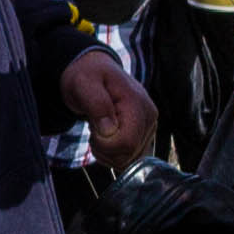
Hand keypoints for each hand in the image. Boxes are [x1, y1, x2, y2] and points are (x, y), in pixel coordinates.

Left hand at [59, 46, 155, 162]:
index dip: (104, 144)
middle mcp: (149, 117)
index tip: (93, 128)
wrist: (93, 72)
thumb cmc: (87, 77)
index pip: (126, 142)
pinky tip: (106, 139)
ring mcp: (149, 128)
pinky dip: (113, 156)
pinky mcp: (144, 136)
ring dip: (107, 153)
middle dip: (104, 149)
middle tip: (94, 129)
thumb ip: (97, 105)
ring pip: (129, 161)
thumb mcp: (84, 84)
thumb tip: (110, 130)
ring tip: (99, 131)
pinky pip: (130, 160)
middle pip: (128, 154)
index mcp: (138, 103)